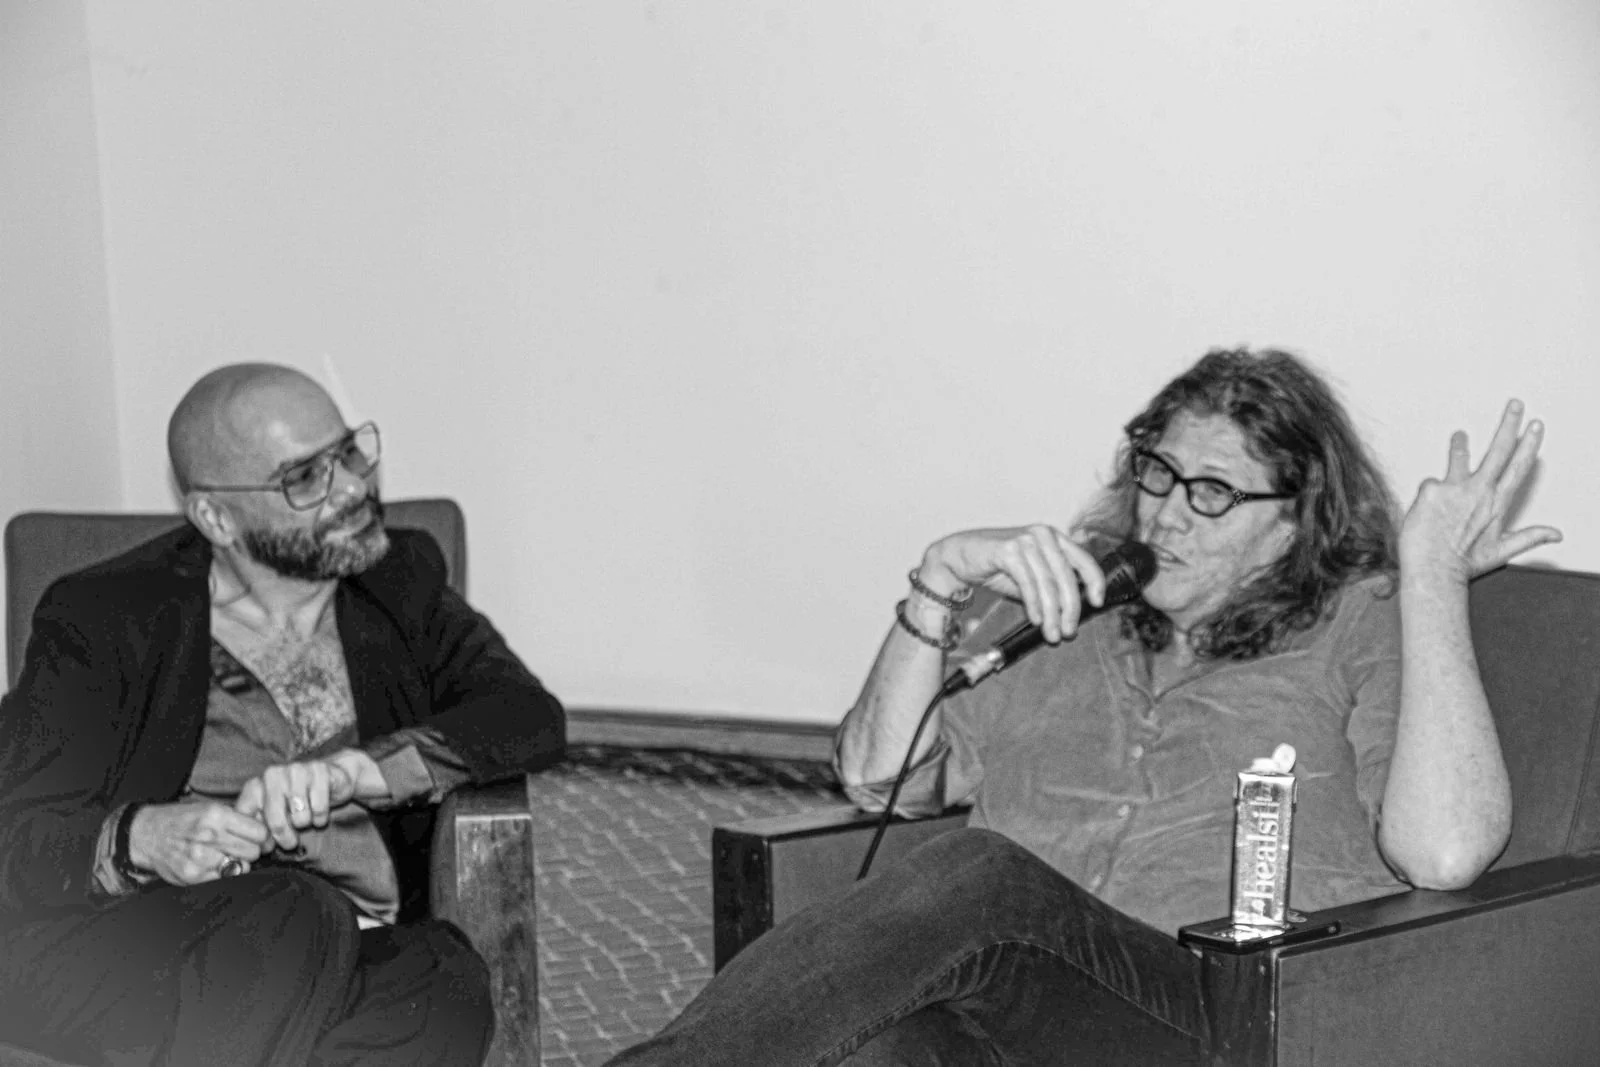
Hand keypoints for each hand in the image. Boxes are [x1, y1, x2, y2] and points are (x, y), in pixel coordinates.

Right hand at [128, 800, 271, 884]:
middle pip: (253, 851)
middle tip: (244, 847)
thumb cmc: (182, 820)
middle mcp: (208, 836)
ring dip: (238, 863)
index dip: (263, 836)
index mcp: (216, 816)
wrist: (147, 835)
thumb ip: (236, 819)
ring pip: (240, 867)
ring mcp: (200, 858)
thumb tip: (265, 830)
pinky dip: (223, 874)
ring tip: (228, 855)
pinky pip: (223, 879)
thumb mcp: (209, 808)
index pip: (259, 832)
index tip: (260, 838)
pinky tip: (215, 864)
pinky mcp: (193, 876)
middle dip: (253, 850)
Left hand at [234, 757, 357, 851]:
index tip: (268, 846)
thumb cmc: (295, 803)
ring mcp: (296, 770)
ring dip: (305, 823)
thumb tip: (255, 850)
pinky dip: (321, 817)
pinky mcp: (320, 770)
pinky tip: (319, 812)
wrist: (329, 779)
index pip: (248, 816)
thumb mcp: (273, 816)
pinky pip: (320, 808)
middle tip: (291, 843)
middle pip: (275, 820)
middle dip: (285, 837)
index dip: (259, 837)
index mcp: (256, 785)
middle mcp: (272, 774)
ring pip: (300, 816)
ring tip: (306, 818)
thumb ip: (259, 829)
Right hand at [918, 524, 1106, 641]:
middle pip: (1066, 576)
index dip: (1095, 583)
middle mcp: (1043, 534)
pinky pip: (1028, 582)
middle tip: (1068, 632)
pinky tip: (1035, 620)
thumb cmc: (997, 567)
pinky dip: (1034, 604)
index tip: (1097, 603)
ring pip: (1048, 583)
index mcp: (1054, 537)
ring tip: (1051, 634)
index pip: (1084, 560)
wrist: (958, 557)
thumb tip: (1072, 613)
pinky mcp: (1008, 549)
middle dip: (1070, 609)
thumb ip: (1051, 588)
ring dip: (1052, 613)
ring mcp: (1026, 540)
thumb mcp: (1031, 577)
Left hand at [1401, 399, 1562, 583]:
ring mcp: (1454, 489)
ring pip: (1459, 459)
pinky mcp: (1431, 490)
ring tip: (1460, 435)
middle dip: (1508, 425)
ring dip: (1461, 445)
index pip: (1517, 469)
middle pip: (1497, 451)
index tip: (1535, 425)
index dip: (1528, 445)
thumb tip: (1558, 535)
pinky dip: (1427, 496)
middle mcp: (1479, 492)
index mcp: (1496, 504)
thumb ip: (1530, 537)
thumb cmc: (1463, 564)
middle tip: (1514, 404)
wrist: (1433, 573)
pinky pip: (1428, 485)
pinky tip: (1424, 514)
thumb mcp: (1501, 552)